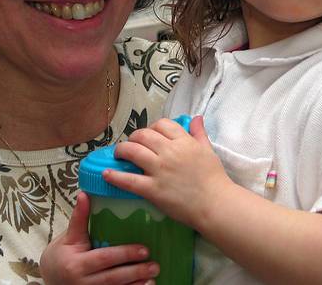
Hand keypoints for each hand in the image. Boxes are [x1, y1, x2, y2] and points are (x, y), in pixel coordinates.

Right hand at [39, 192, 159, 284]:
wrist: (50, 279)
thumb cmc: (61, 255)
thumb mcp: (69, 237)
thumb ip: (79, 218)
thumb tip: (84, 194)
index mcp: (77, 264)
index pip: (104, 258)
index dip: (124, 254)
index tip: (144, 249)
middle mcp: (83, 282)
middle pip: (113, 277)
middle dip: (135, 271)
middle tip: (154, 265)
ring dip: (137, 284)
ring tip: (153, 276)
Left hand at [104, 116, 232, 229]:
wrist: (215, 204)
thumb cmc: (214, 178)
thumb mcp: (208, 150)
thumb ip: (199, 133)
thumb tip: (196, 118)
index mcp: (183, 141)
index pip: (162, 124)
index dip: (152, 127)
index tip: (150, 135)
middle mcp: (169, 152)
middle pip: (143, 135)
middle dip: (134, 137)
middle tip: (132, 145)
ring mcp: (159, 170)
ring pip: (132, 151)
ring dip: (121, 151)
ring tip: (118, 155)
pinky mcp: (153, 189)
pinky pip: (128, 180)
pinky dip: (114, 176)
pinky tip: (106, 174)